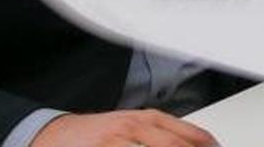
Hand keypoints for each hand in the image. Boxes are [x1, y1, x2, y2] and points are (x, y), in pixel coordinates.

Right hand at [30, 109, 217, 146]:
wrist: (55, 135)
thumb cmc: (96, 135)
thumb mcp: (131, 127)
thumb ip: (159, 135)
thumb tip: (194, 143)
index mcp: (147, 119)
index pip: (190, 134)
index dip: (207, 145)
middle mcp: (136, 127)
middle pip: (176, 145)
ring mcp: (118, 140)